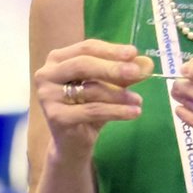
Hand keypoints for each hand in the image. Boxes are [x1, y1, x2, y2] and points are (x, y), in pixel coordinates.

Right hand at [34, 39, 153, 158]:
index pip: (86, 48)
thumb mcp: (108, 88)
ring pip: (90, 90)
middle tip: (137, 72)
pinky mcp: (56, 117)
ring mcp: (48, 96)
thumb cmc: (87, 109)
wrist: (72, 144)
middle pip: (83, 64)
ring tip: (138, 100)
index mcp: (58, 60)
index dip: (111, 50)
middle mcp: (46, 74)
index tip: (134, 53)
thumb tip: (146, 64)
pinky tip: (134, 112)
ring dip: (119, 94)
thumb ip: (123, 75)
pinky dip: (116, 111)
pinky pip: (92, 110)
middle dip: (112, 68)